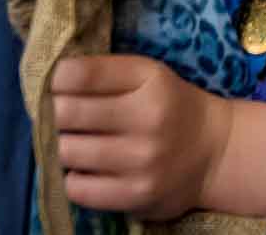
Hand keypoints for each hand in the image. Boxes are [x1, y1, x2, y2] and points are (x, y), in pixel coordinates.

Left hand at [53, 53, 233, 218]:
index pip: (79, 75)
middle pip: (65, 113)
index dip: (58, 80)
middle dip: (58, 113)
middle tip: (68, 117)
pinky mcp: (137, 196)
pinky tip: (89, 170)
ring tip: (80, 143)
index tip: (62, 86)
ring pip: (68, 151)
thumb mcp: (148, 74)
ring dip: (66, 146)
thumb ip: (103, 71)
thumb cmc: (170, 106)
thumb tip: (50, 81)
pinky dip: (75, 179)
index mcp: (149, 80)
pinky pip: (78, 189)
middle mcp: (148, 119)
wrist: (215, 152)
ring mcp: (142, 161)